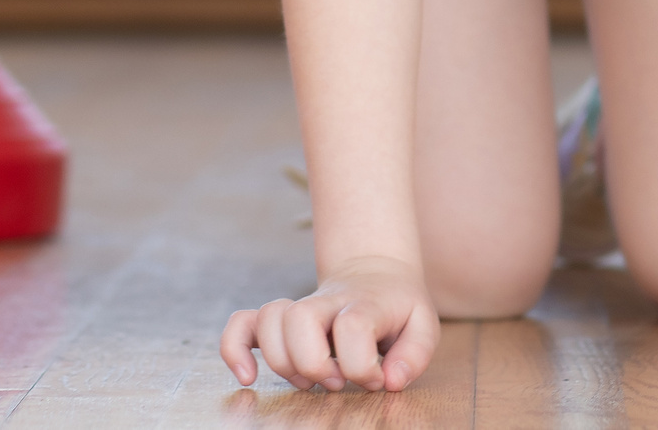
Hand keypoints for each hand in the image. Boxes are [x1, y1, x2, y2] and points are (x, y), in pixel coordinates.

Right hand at [219, 256, 439, 392]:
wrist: (375, 276)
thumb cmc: (398, 309)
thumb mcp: (423, 325)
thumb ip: (415, 353)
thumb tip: (391, 381)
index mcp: (365, 303)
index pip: (351, 325)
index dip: (361, 364)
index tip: (377, 379)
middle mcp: (326, 302)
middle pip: (299, 317)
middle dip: (314, 363)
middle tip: (338, 382)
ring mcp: (299, 309)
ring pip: (269, 319)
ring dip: (284, 361)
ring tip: (311, 382)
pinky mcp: (279, 320)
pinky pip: (242, 323)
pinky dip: (235, 348)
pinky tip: (247, 377)